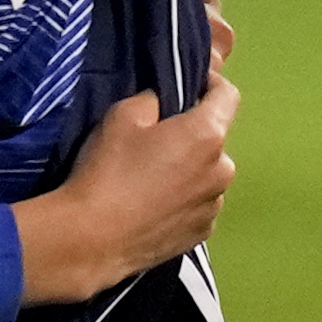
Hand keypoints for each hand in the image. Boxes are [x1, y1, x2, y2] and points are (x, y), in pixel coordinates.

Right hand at [14, 79, 236, 306]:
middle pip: (214, 139)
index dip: (210, 82)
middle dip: (192, 133)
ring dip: (189, 169)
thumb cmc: (108, 170)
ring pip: (207, 175)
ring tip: (152, 178)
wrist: (93, 239)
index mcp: (207, 135)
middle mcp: (222, 171)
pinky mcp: (202, 234)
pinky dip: (184, 199)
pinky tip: (153, 205)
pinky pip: (198, 204)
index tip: (189, 84)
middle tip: (156, 138)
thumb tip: (161, 102)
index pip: (227, 95)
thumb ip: (151, 99)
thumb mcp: (121, 116)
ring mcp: (214, 206)